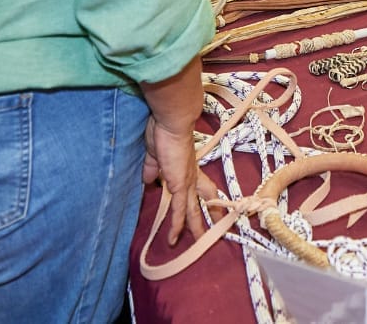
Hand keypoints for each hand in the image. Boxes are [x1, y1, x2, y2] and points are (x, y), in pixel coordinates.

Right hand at [143, 116, 211, 242]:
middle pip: (206, 199)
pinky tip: (174, 238)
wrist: (172, 123)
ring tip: (202, 243)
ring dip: (196, 227)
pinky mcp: (179, 185)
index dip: (208, 196)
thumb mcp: (154, 154)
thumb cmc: (164, 132)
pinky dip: (177, 225)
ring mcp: (187, 182)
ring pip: (194, 210)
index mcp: (189, 167)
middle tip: (219, 229)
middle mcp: (191, 176)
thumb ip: (152, 168)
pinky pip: (179, 210)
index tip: (212, 205)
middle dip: (212, 214)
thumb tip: (147, 180)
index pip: (203, 186)